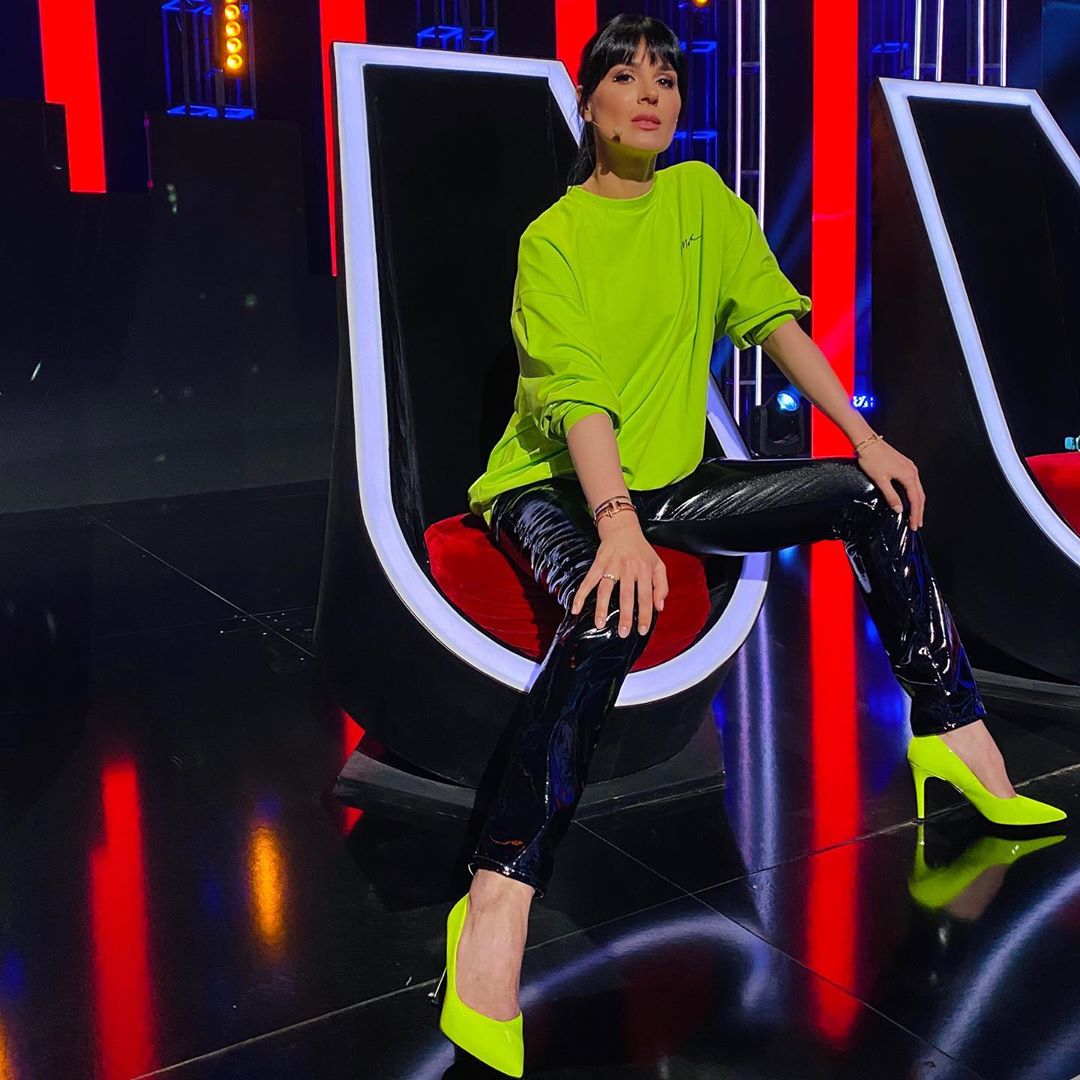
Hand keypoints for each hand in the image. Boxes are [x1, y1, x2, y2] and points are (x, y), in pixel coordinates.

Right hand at [570, 513, 668, 635]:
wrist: (623, 529)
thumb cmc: (642, 550)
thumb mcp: (658, 565)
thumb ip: (662, 586)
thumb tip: (659, 607)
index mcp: (644, 570)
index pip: (646, 596)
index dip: (644, 614)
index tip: (642, 630)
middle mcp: (628, 568)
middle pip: (626, 595)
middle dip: (624, 615)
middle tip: (622, 632)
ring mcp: (612, 566)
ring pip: (605, 589)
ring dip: (602, 607)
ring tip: (600, 624)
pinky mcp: (598, 563)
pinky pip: (588, 580)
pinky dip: (581, 594)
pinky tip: (575, 608)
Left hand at [855, 438, 924, 529]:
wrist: (868, 442)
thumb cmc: (872, 459)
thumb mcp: (880, 481)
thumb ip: (891, 496)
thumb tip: (899, 509)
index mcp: (908, 476)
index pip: (915, 500)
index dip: (915, 515)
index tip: (914, 526)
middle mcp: (912, 471)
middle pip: (920, 496)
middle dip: (919, 511)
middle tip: (917, 524)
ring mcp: (910, 467)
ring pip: (918, 489)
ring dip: (917, 503)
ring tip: (915, 515)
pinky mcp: (905, 465)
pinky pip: (913, 483)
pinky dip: (913, 494)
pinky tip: (910, 499)